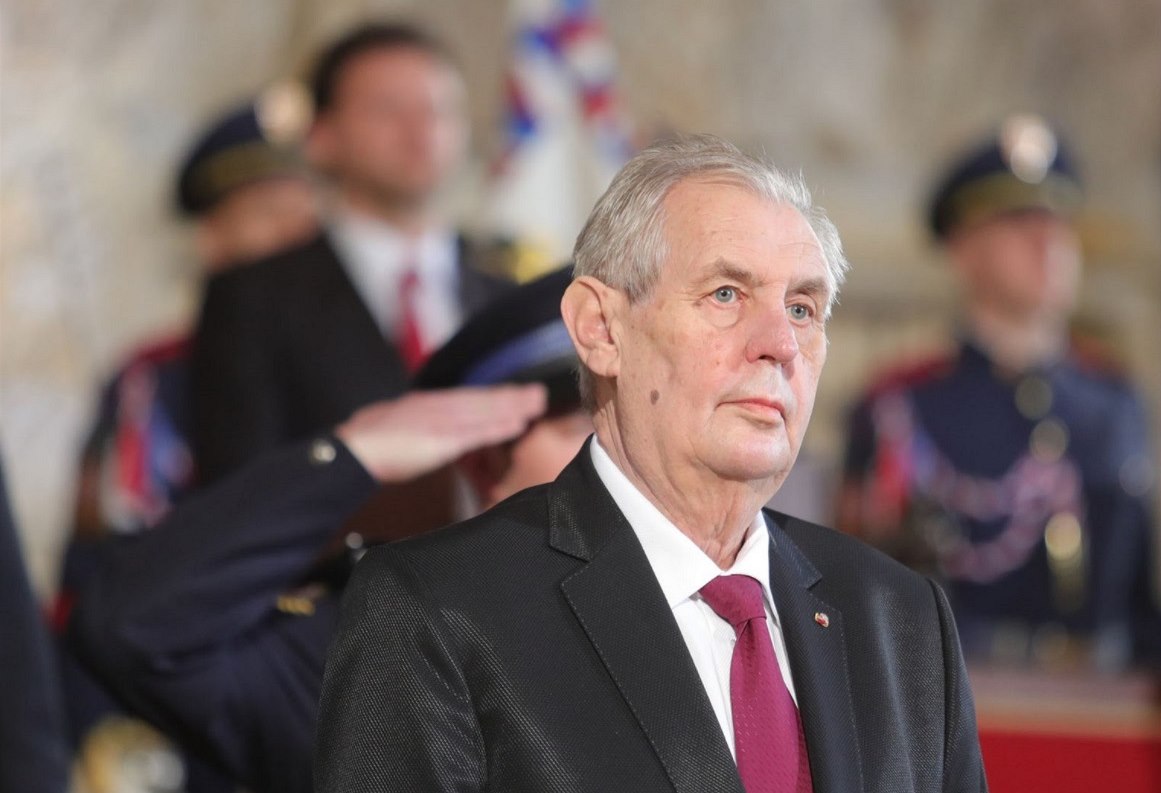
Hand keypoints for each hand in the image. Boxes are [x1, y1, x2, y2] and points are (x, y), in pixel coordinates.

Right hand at [336, 384, 547, 482]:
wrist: (352, 449)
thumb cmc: (365, 443)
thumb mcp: (392, 425)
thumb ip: (412, 426)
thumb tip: (420, 430)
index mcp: (425, 404)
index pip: (466, 399)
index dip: (492, 397)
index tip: (514, 394)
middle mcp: (437, 407)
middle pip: (480, 400)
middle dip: (510, 397)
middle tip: (538, 393)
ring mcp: (440, 422)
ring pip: (484, 412)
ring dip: (512, 407)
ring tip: (536, 404)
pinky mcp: (441, 440)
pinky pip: (476, 433)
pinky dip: (498, 428)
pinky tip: (517, 425)